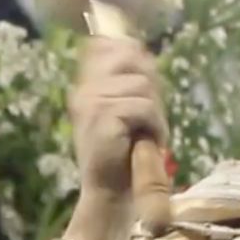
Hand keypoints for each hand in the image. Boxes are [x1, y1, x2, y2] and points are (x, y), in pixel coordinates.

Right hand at [69, 35, 166, 198]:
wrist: (108, 192)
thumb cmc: (121, 155)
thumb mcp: (125, 111)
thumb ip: (130, 81)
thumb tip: (139, 49)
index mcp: (86, 86)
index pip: (110, 46)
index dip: (134, 57)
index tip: (145, 84)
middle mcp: (84, 90)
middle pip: (131, 60)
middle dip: (149, 88)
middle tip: (147, 118)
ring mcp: (91, 102)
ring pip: (141, 86)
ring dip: (154, 112)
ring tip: (147, 134)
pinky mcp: (103, 115)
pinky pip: (143, 106)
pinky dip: (155, 125)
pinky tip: (149, 141)